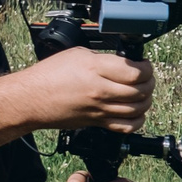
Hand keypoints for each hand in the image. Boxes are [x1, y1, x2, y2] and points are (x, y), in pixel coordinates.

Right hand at [20, 48, 152, 131]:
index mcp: (96, 69)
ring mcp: (100, 109)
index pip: (135, 72)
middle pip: (141, 91)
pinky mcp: (97, 122)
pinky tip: (136, 113)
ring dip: (146, 100)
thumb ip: (104, 59)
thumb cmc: (49, 76)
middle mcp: (100, 90)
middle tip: (147, 78)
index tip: (145, 65)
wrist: (31, 99)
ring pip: (138, 109)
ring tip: (143, 93)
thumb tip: (122, 63)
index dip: (147, 68)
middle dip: (150, 83)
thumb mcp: (77, 55)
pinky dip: (137, 121)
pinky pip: (126, 126)